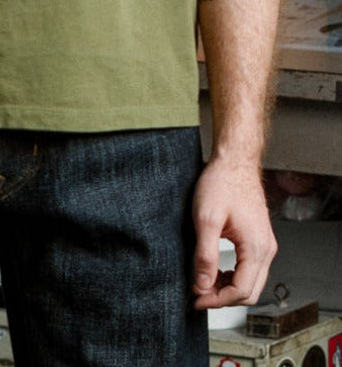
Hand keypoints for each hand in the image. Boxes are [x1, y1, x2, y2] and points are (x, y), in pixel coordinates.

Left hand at [191, 157, 276, 309]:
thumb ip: (206, 255)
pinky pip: (251, 269)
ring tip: (204, 282)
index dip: (217, 300)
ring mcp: (265, 244)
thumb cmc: (222, 183)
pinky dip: (233, 276)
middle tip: (198, 294)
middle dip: (223, 298)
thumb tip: (203, 285)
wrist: (235, 161)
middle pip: (250, 292)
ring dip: (228, 288)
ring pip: (251, 282)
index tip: (196, 298)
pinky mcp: (259, 239)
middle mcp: (266, 249)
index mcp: (256, 247)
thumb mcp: (206, 219)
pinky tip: (216, 270)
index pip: (241, 291)